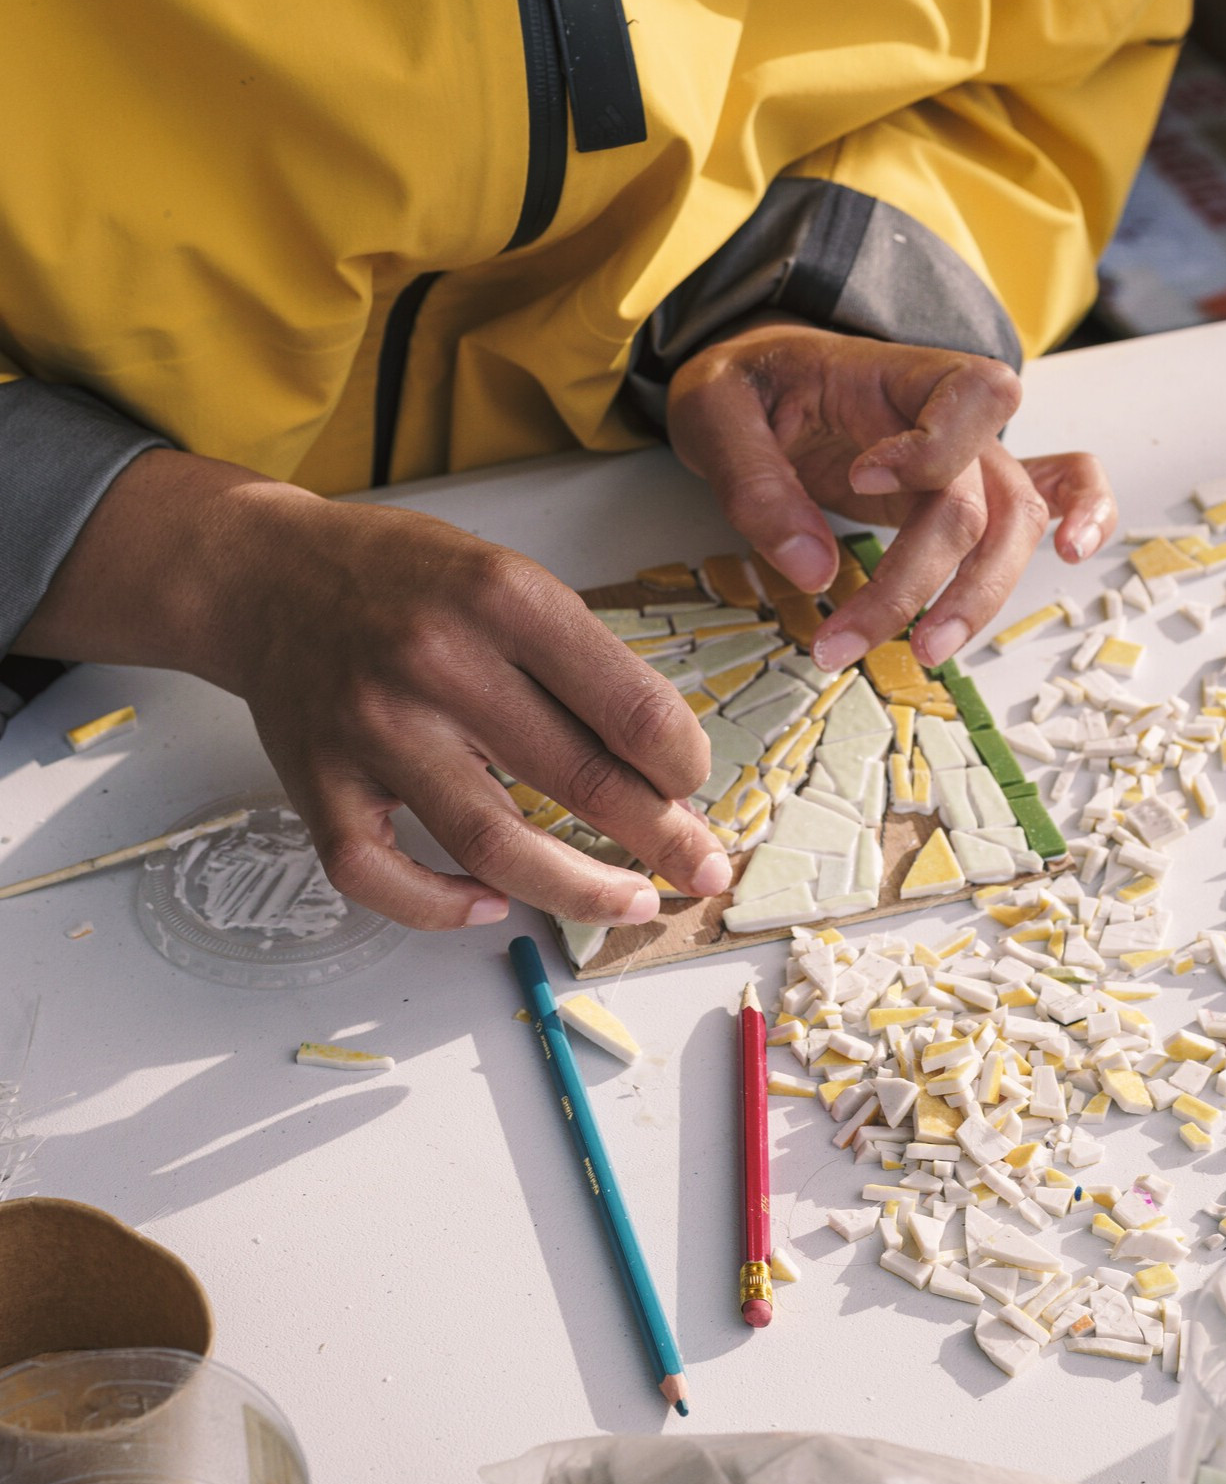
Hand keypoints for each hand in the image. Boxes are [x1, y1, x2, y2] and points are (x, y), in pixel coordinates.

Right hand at [17, 454, 732, 929]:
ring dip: (576, 890)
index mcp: (502, 598)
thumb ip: (575, 658)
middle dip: (660, 839)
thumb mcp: (506, 575)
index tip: (696, 785)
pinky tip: (490, 906)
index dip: (681, 764)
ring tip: (630, 903)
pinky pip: (382, 877)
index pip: (626, 706)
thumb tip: (659, 763)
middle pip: (576, 780)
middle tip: (703, 871)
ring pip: (491, 845)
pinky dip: (442, 907)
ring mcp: (371, 730)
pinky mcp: (318, 782)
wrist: (264, 576)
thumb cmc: (402, 577)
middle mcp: (436, 663)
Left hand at [666, 319, 1115, 669]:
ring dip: (978, 596)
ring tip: (921, 653)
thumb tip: (812, 571)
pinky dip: (1087, 513)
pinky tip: (1073, 554)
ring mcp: (967, 453)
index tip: (856, 482)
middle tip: (842, 643)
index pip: (965, 396)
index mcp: (892, 372)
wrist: (761, 376)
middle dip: (917, 579)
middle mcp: (947, 414)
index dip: (930, 449)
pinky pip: (1059, 484)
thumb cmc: (745, 384)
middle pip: (976, 499)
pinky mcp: (969, 485)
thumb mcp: (713, 412)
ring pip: (1014, 522)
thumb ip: (753, 483)